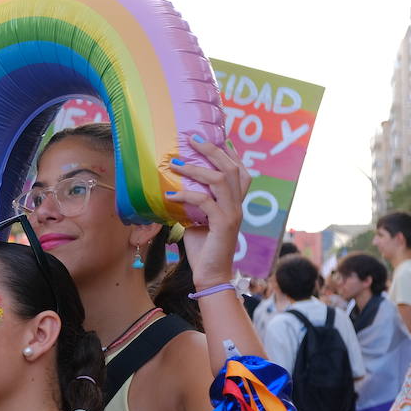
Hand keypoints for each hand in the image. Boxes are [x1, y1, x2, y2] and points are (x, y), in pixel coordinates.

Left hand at [167, 136, 251, 287]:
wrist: (211, 274)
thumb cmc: (203, 247)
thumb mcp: (197, 219)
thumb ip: (194, 202)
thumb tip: (174, 186)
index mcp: (235, 202)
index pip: (240, 171)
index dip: (230, 152)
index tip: (214, 137)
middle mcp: (238, 204)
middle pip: (231, 168)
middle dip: (212, 150)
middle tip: (192, 139)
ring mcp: (233, 213)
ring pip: (220, 180)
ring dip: (196, 169)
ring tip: (176, 164)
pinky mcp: (223, 224)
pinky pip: (205, 202)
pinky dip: (186, 196)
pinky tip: (169, 196)